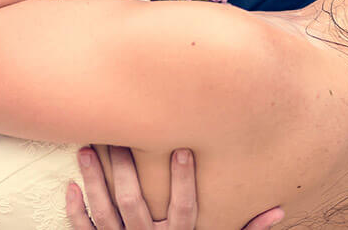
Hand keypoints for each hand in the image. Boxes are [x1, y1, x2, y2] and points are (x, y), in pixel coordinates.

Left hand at [65, 145, 283, 229]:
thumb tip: (278, 212)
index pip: (184, 207)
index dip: (184, 179)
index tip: (184, 148)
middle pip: (134, 202)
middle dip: (125, 168)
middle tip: (119, 134)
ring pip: (104, 211)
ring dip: (94, 180)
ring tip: (87, 148)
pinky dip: (74, 211)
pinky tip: (69, 185)